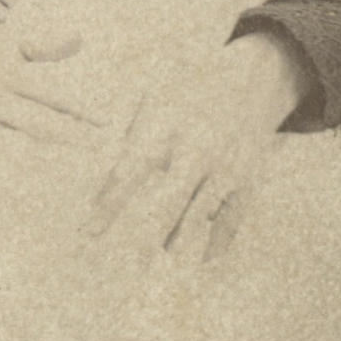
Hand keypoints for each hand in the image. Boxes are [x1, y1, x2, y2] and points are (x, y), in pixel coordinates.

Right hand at [0, 17, 107, 154]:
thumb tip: (79, 38)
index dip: (83, 110)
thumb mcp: (5, 45)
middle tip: (102, 149)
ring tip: (59, 173)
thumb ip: (43, 46)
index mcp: (8, 76)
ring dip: (32, 158)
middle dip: (70, 136)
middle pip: (37, 120)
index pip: (52, 95)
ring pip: (5, 143)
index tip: (108, 125)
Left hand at [85, 33, 303, 260]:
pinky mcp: (248, 179)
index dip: (109, 202)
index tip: (87, 230)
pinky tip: (202, 260)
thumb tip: (93, 162)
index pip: (132, 169)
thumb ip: (124, 128)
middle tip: (117, 262)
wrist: (253, 77)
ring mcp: (226, 166)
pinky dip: (218, 242)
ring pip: (198, 214)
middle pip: (166, 200)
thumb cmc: (188, 87)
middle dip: (140, 232)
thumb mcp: (154, 94)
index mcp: (169, 124)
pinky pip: (232, 219)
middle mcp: (198, 149)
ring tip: (152, 263)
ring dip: (175, 239)